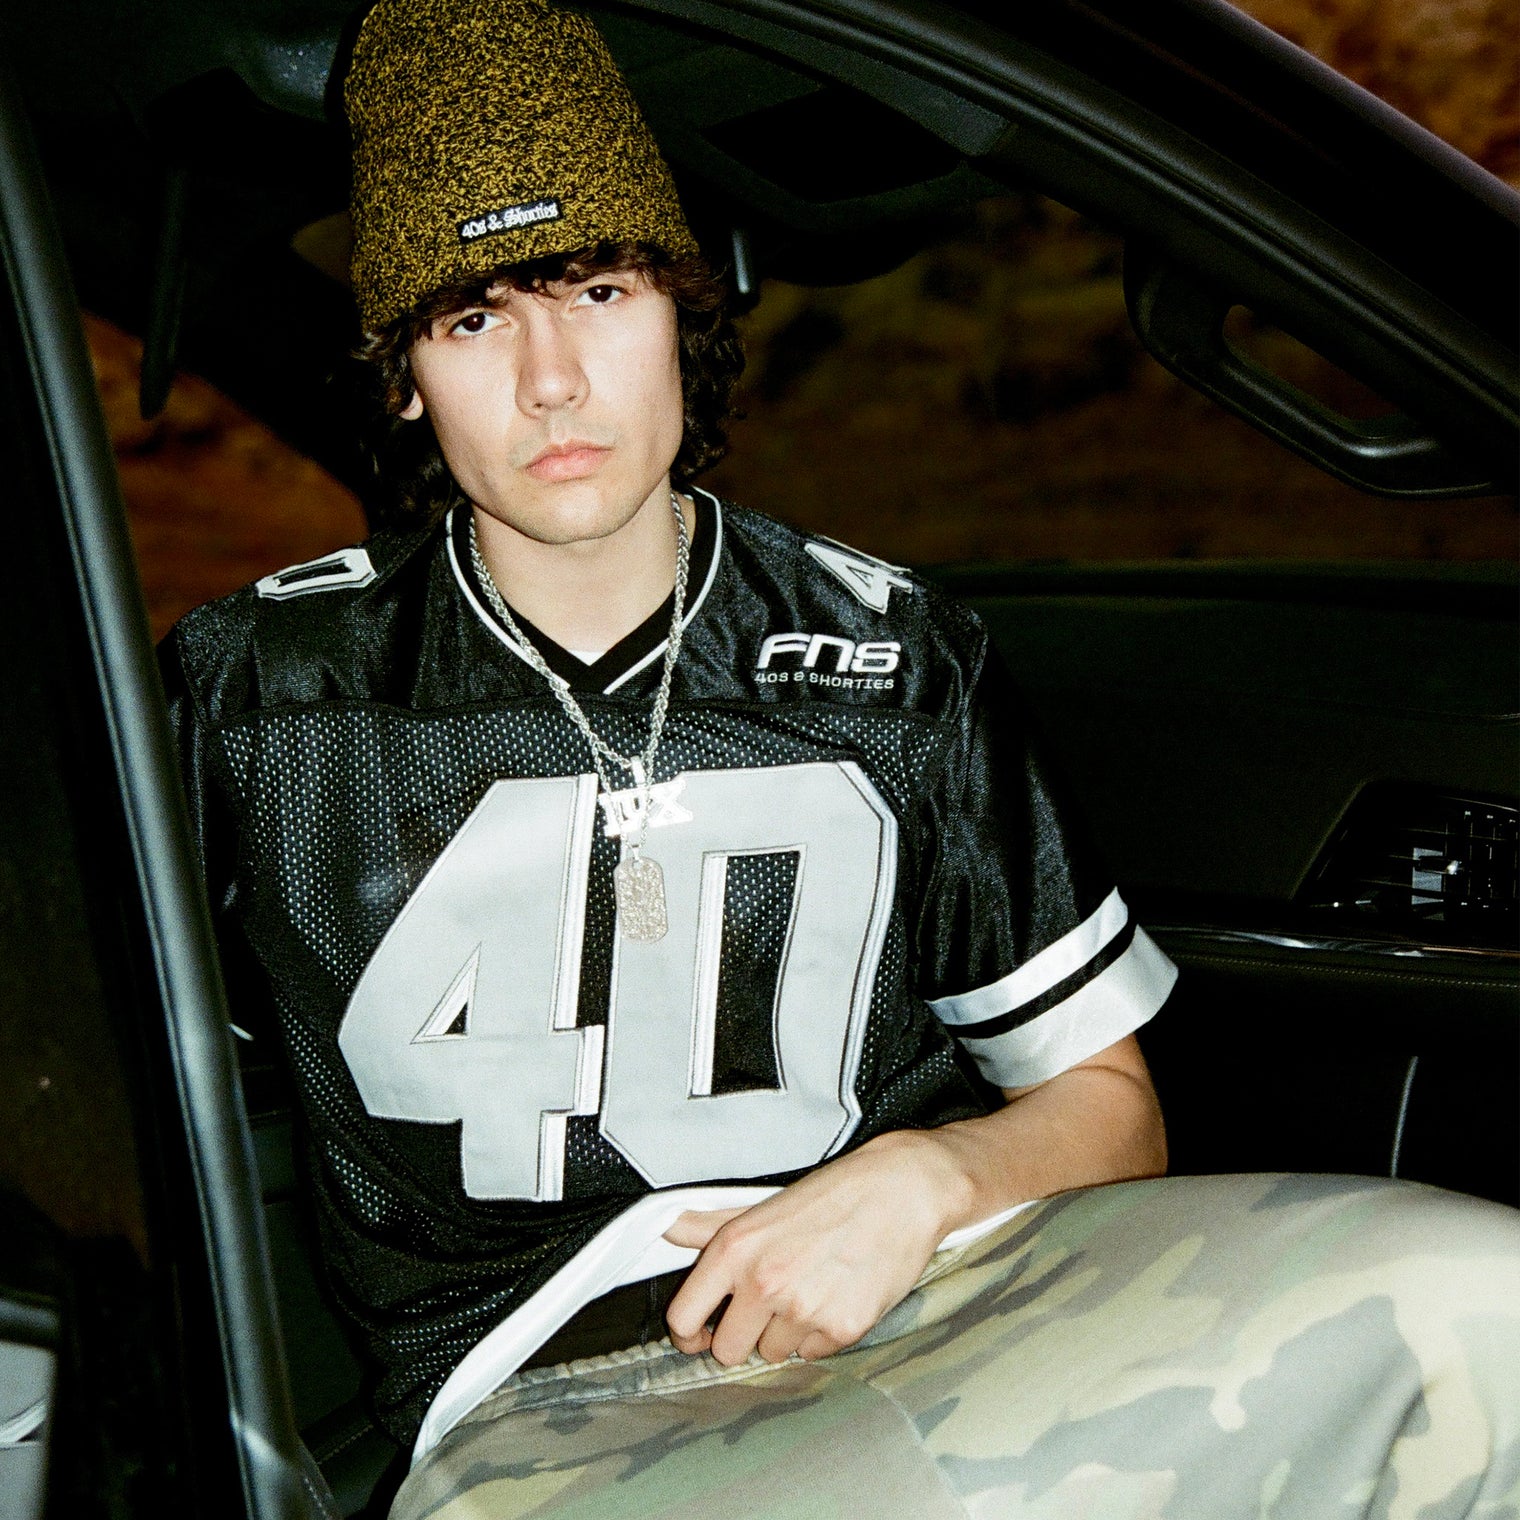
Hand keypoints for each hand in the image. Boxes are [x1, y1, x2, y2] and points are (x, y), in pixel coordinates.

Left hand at [660, 1132, 967, 1367]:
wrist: (902, 1189)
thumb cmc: (834, 1193)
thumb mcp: (763, 1204)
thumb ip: (711, 1223)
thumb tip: (666, 1227)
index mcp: (735, 1249)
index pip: (683, 1319)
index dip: (689, 1332)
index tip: (701, 1332)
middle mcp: (763, 1282)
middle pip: (726, 1351)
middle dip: (742, 1336)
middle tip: (768, 1307)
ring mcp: (803, 1309)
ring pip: (772, 1354)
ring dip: (786, 1333)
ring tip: (811, 1290)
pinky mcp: (843, 1328)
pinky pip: (813, 1354)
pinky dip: (821, 1335)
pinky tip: (837, 1297)